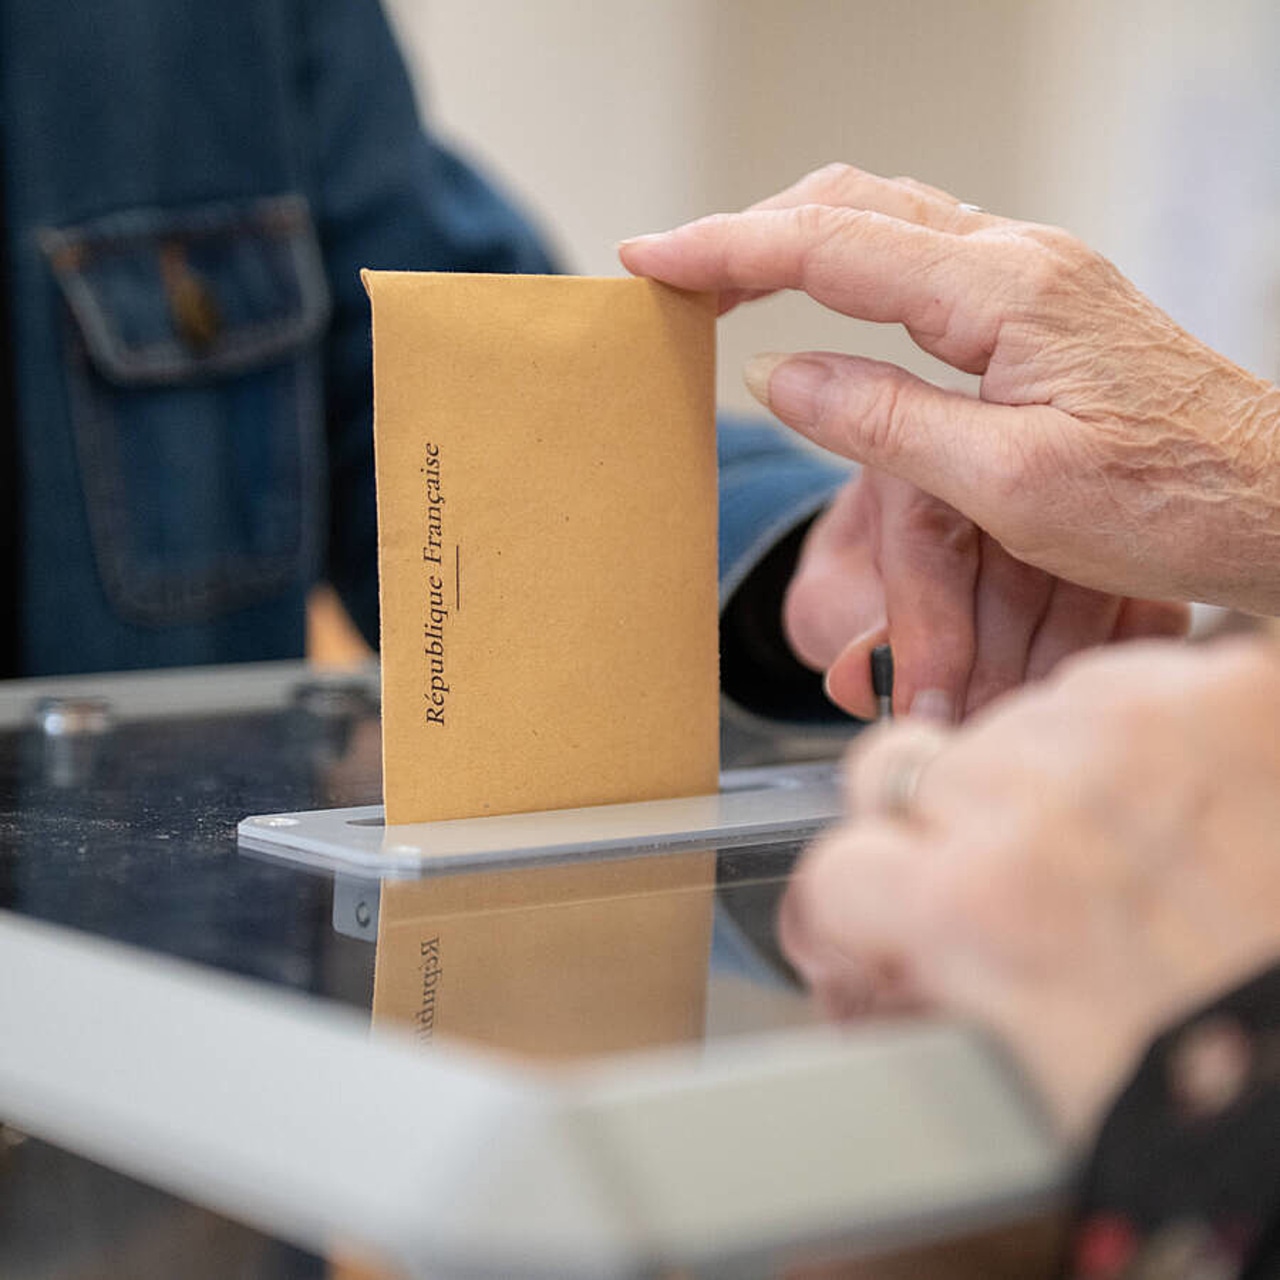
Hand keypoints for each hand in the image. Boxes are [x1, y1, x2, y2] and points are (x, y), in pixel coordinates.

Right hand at [620, 165, 1279, 613]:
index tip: (650, 257)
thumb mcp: (1008, 483)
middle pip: (853, 204)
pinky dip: (851, 259)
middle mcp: (1017, 261)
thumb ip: (882, 420)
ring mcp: (1034, 275)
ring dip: (799, 235)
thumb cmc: (1166, 503)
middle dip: (751, 227)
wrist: (1274, 503)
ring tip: (729, 275)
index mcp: (1002, 294)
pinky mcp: (1043, 304)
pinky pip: (923, 252)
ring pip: (888, 217)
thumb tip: (776, 374)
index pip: (830, 246)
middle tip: (676, 267)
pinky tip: (828, 293)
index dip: (727, 249)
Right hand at [777, 637, 1279, 1141]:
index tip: (869, 927)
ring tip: (1112, 854)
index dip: (849, 914)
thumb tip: (861, 979)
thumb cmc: (1225, 1087)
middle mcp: (1042, 796)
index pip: (832, 871)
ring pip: (1005, 719)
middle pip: (900, 769)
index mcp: (982, 905)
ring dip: (1029, 777)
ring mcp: (1139, 729)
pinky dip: (1120, 739)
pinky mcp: (1231, 691)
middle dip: (929, 831)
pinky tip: (1170, 808)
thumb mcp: (1036, 1078)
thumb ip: (918, 1012)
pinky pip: (1109, 686)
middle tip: (1002, 888)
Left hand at [785, 468, 1187, 719]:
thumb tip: (858, 678)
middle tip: (975, 736)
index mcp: (913, 463)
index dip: (926, 638)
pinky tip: (1084, 707)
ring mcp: (1073, 496)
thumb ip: (839, 628)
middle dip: (992, 671)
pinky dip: (1119, 660)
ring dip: (1054, 674)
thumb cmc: (867, 578)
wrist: (907, 552)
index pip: (927, 542)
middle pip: (1015, 568)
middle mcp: (998, 459)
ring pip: (1085, 587)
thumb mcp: (831, 598)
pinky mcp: (1128, 536)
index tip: (922, 713)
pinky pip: (1145, 598)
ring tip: (1020, 735)